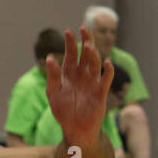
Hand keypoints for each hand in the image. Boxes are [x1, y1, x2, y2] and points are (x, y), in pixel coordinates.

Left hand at [45, 27, 111, 145]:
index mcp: (69, 73)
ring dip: (93, 54)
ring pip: (95, 64)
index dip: (70, 42)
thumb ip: (52, 76)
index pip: (71, 54)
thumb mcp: (52, 93)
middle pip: (85, 54)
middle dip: (85, 41)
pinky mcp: (100, 92)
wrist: (74, 129)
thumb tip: (49, 58)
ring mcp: (92, 82)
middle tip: (84, 29)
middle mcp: (82, 75)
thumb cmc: (62, 111)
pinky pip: (106, 79)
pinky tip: (107, 63)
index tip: (69, 31)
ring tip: (88, 45)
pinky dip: (108, 71)